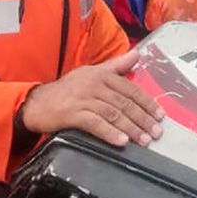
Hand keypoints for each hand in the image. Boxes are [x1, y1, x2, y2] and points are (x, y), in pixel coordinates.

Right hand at [19, 50, 163, 147]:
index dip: (146, 102)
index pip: (130, 89)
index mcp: (101, 75)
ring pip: (113, 114)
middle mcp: (94, 84)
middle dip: (143, 118)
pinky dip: (110, 133)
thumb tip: (137, 55)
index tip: (159, 115)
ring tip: (144, 140)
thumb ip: (116, 66)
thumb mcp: (91, 73)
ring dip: (131, 128)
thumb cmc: (67, 89)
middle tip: (156, 132)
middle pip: (124, 103)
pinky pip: (95, 124)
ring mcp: (83, 99)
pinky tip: (121, 142)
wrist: (37, 102)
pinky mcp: (72, 114)